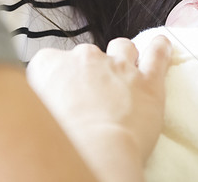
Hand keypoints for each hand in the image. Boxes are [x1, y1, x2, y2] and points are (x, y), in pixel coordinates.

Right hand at [26, 37, 171, 174]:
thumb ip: (40, 97)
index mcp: (50, 64)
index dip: (57, 78)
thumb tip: (44, 101)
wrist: (97, 152)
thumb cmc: (64, 141)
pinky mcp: (147, 81)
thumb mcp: (36, 115)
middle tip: (90, 98)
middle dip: (89, 72)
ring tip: (123, 71)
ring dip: (122, 57)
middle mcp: (84, 58)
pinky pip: (156, 56)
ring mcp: (118, 66)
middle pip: (86, 56)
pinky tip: (161, 45)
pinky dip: (160, 50)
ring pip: (122, 48)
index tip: (61, 94)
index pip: (50, 61)